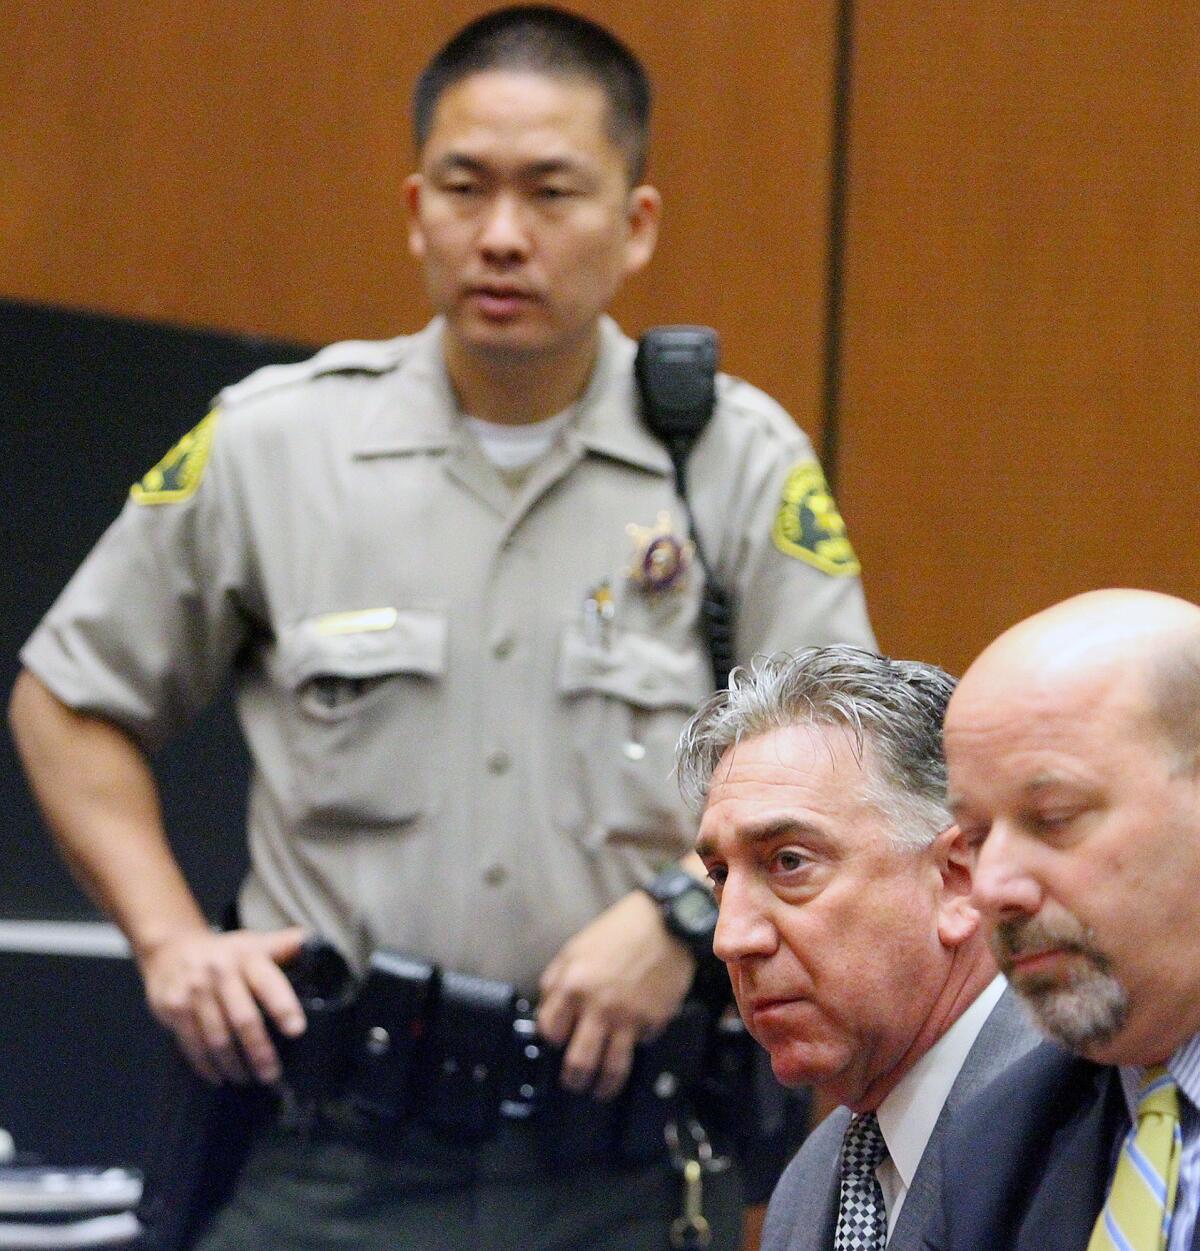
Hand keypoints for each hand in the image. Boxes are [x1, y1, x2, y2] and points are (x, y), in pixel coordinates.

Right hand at [137, 927, 307, 1084]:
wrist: (171, 950)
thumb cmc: (225, 953)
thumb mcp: (255, 943)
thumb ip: (285, 945)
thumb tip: (314, 942)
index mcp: (247, 956)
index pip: (268, 983)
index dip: (283, 1006)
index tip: (297, 1030)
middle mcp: (220, 973)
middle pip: (243, 1018)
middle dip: (260, 1050)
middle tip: (272, 1074)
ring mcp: (194, 992)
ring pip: (217, 1037)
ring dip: (234, 1064)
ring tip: (249, 1080)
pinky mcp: (174, 1009)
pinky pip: (192, 1044)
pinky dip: (207, 1066)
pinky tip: (221, 1078)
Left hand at [537, 890, 694, 1100]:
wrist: (666, 922)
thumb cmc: (621, 930)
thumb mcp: (576, 946)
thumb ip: (557, 978)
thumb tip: (548, 1006)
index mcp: (573, 985)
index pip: (550, 1030)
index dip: (552, 1038)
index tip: (558, 1041)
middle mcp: (598, 1007)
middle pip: (578, 1061)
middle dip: (574, 1079)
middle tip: (575, 1082)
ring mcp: (628, 1017)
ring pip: (612, 1069)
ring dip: (604, 1086)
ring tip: (601, 1090)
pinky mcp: (654, 1021)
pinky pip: (643, 1044)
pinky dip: (638, 1044)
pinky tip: (635, 1040)